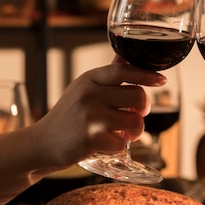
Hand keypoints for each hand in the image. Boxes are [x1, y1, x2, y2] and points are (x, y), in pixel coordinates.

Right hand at [32, 58, 166, 167]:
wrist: (42, 143)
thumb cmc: (68, 117)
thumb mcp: (83, 90)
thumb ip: (106, 77)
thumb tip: (125, 58)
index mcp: (89, 79)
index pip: (123, 70)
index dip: (146, 74)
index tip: (162, 80)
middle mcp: (90, 94)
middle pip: (137, 95)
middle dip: (143, 108)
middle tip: (136, 114)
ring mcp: (91, 116)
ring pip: (135, 121)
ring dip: (135, 130)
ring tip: (124, 132)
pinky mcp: (92, 138)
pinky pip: (123, 142)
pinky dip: (120, 145)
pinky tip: (108, 143)